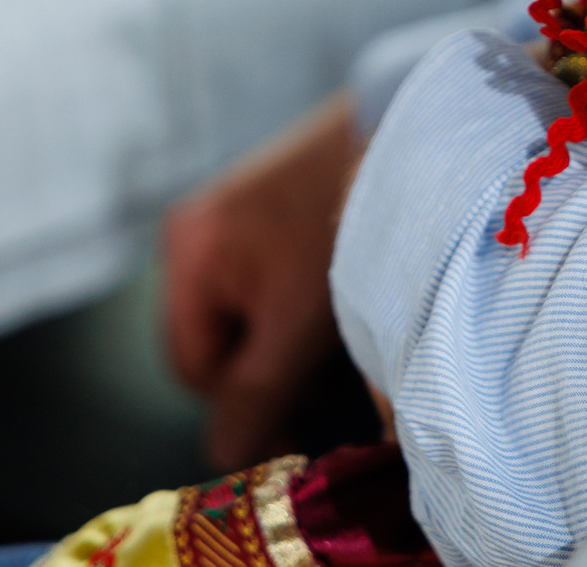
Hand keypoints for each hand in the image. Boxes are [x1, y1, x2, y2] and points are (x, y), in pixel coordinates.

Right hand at [159, 92, 361, 468]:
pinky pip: (267, 279)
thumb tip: (220, 458)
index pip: (193, 368)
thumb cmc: (341, 222)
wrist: (399, 128)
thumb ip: (256, 391)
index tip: (301, 417)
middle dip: (265, 368)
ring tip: (338, 341)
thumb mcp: (295, 322)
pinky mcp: (269, 205)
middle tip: (324, 383)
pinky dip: (296, 301)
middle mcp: (196, 232)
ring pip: (248, 312)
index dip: (243, 402)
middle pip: (217, 340)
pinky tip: (341, 302)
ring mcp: (231, 215)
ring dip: (284, 339)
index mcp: (187, 255)